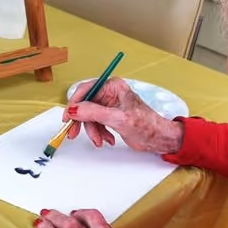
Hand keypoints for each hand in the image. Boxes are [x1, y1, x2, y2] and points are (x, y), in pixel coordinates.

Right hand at [64, 77, 183, 153]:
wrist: (159, 139)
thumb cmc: (147, 125)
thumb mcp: (118, 119)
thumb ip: (94, 113)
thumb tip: (74, 109)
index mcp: (113, 86)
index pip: (86, 90)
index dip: (74, 104)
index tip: (68, 117)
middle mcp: (110, 93)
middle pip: (85, 105)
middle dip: (82, 121)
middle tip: (73, 134)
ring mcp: (110, 106)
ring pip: (90, 117)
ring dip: (93, 131)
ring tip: (101, 141)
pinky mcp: (111, 117)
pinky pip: (97, 124)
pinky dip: (100, 133)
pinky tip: (108, 140)